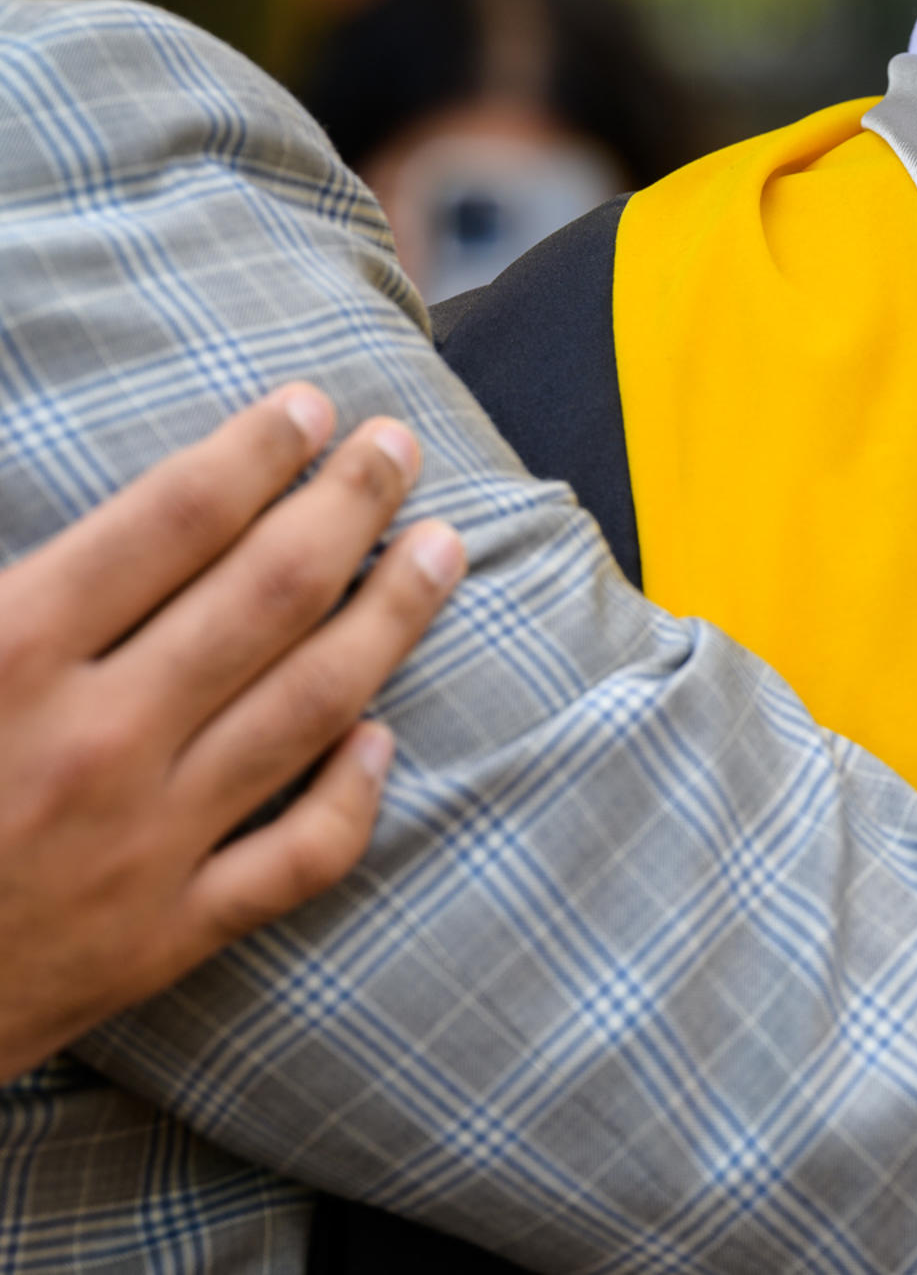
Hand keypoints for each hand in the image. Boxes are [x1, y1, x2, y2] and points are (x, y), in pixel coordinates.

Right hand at [0, 386, 463, 1081]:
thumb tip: (93, 529)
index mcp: (5, 656)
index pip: (173, 520)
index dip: (256, 452)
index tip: (310, 406)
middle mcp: (93, 742)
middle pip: (268, 594)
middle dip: (349, 506)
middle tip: (399, 446)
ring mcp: (141, 845)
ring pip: (312, 707)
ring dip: (392, 617)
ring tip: (445, 550)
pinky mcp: (163, 937)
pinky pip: (297, 857)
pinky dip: (353, 793)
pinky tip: (385, 734)